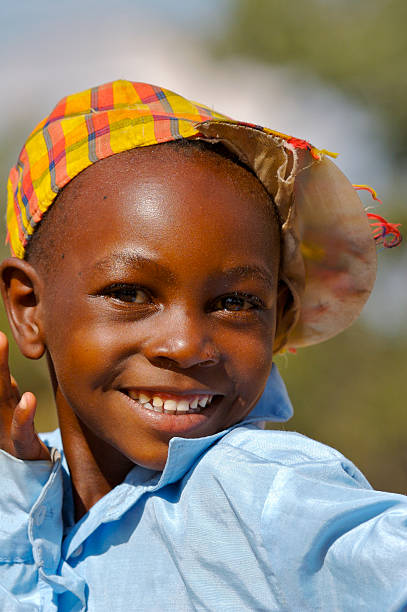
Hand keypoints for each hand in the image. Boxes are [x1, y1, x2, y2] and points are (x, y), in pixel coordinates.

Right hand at [0, 331, 49, 460]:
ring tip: (0, 341)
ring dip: (0, 370)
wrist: (27, 475)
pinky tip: (27, 399)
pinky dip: (23, 416)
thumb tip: (3, 362)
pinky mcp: (20, 447)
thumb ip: (6, 390)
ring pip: (1, 396)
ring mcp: (5, 429)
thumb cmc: (17, 437)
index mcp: (0, 400)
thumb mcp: (12, 410)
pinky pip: (21, 432)